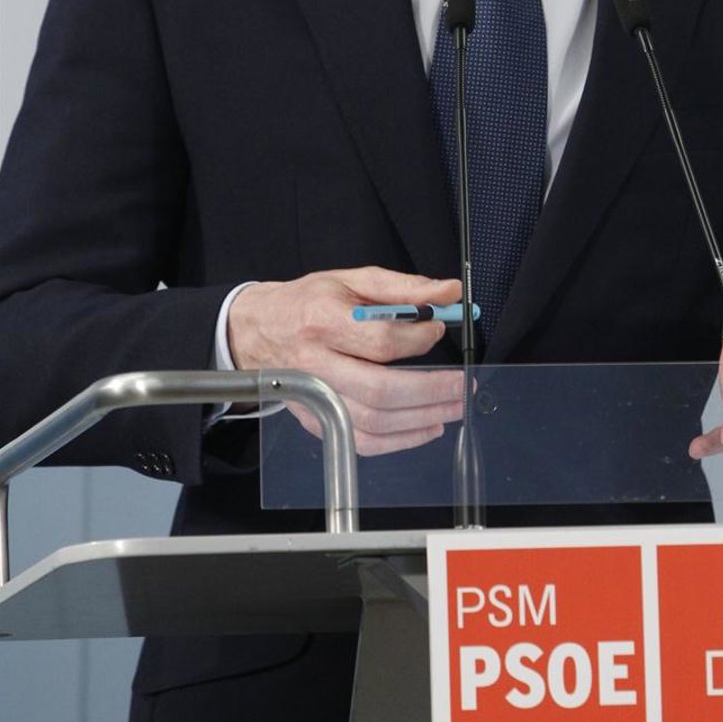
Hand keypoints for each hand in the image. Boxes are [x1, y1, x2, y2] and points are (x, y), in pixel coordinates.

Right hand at [228, 266, 465, 455]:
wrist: (258, 330)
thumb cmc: (309, 302)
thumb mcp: (352, 280)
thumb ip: (403, 287)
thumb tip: (448, 291)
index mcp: (323, 322)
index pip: (379, 340)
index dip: (418, 338)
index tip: (439, 329)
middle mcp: (316, 365)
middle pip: (380, 390)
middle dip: (431, 391)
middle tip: (463, 385)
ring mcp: (315, 398)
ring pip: (374, 422)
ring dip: (422, 418)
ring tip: (454, 406)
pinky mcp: (317, 420)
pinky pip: (362, 441)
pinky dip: (400, 441)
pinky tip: (427, 427)